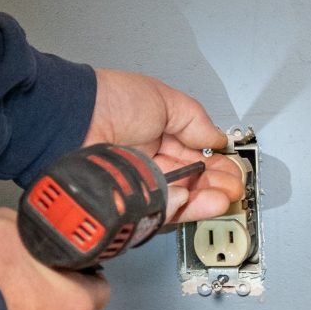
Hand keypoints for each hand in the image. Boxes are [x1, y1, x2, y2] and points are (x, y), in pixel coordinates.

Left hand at [86, 68, 243, 222]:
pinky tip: (195, 196)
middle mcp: (149, 160)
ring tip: (224, 197)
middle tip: (235, 187)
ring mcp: (140, 182)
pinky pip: (162, 209)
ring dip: (206, 199)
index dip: (218, 163)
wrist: (75, 119)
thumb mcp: (164, 100)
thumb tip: (219, 137)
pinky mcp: (130, 201)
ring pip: (180, 198)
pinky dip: (182, 205)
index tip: (235, 169)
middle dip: (217, 184)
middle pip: (191, 180)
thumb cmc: (109, 101)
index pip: (195, 154)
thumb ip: (195, 120)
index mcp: (158, 133)